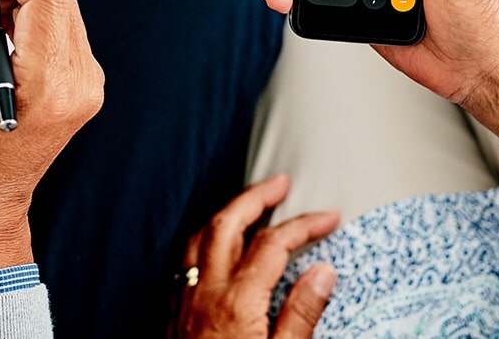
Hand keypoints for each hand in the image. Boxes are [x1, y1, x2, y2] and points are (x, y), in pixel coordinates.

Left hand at [174, 175, 338, 338]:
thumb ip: (301, 314)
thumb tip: (323, 273)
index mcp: (237, 300)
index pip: (273, 244)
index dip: (304, 225)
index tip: (327, 218)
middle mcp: (205, 292)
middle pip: (227, 223)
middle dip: (255, 197)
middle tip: (278, 184)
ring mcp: (183, 300)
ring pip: (199, 237)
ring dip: (226, 213)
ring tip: (247, 205)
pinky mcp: (171, 313)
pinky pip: (185, 260)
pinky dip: (204, 240)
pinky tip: (215, 246)